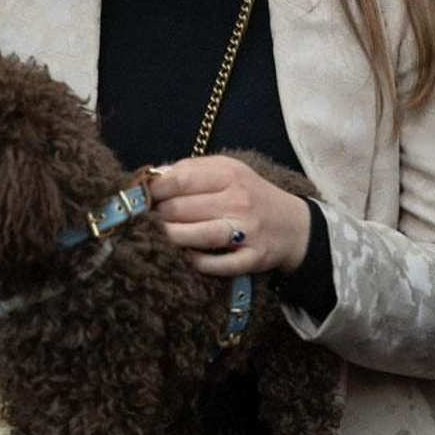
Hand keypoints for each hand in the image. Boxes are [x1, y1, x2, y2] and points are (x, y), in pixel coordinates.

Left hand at [146, 154, 310, 275]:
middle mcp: (239, 201)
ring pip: (198, 236)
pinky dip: (197, 262)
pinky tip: (186, 256)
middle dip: (158, 215)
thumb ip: (191, 169)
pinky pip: (217, 265)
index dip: (154, 190)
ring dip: (171, 238)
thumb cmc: (249, 194)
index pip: (180, 180)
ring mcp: (247, 232)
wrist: (293, 225)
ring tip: (159, 237)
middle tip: (147, 220)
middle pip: (182, 209)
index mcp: (229, 174)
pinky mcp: (253, 259)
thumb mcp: (227, 170)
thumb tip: (154, 177)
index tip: (141, 197)